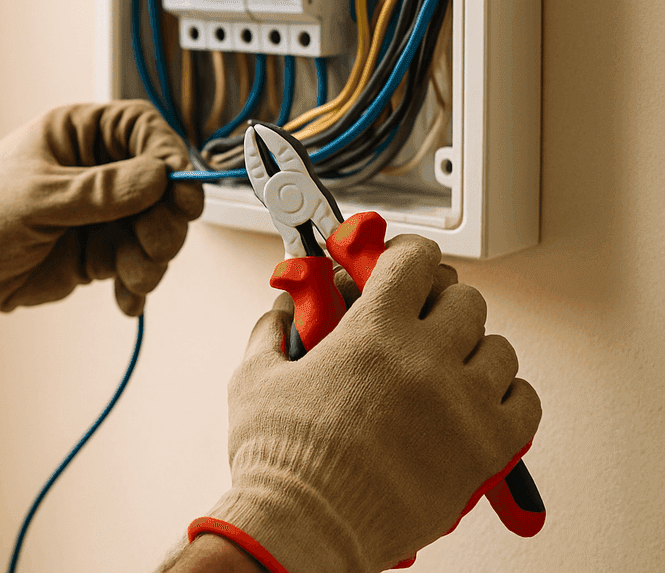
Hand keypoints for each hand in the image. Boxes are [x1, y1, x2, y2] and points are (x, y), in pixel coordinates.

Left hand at [0, 101, 203, 338]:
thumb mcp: (38, 199)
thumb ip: (100, 191)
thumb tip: (157, 176)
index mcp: (77, 136)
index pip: (142, 130)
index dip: (168, 155)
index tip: (181, 189)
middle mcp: (95, 171)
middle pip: (159, 185)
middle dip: (165, 219)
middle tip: (157, 246)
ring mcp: (99, 214)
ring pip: (154, 228)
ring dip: (152, 258)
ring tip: (132, 279)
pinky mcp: (97, 253)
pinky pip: (136, 264)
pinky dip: (137, 284)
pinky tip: (126, 300)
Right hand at [192, 235, 541, 572]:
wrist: (308, 527)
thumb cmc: (282, 461)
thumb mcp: (255, 378)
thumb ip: (272, 332)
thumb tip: (282, 311)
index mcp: (372, 332)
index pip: (415, 259)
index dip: (407, 254)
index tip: (401, 263)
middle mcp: (425, 360)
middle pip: (464, 298)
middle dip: (439, 302)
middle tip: (419, 318)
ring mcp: (462, 403)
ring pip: (499, 347)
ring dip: (474, 349)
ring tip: (448, 366)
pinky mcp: (486, 448)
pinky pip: (525, 401)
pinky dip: (507, 395)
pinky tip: (478, 400)